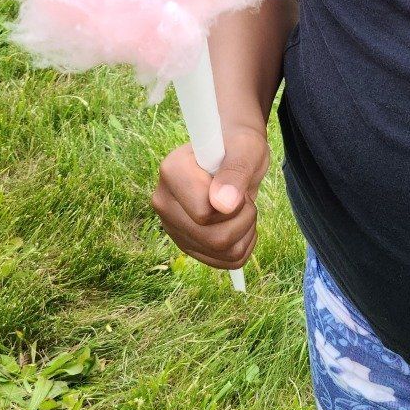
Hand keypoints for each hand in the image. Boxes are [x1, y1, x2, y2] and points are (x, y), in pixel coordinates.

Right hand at [150, 124, 268, 270]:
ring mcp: (172, 226)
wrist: (234, 155)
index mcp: (171, 172)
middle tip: (243, 196)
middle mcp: (164, 202)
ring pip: (222, 252)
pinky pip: (225, 262)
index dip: (233, 202)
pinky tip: (239, 224)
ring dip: (245, 231)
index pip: (204, 213)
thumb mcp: (246, 149)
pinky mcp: (186, 244)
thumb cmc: (238, 147)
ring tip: (241, 207)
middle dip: (244, 219)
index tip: (235, 179)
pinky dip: (243, 245)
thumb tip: (223, 205)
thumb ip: (235, 172)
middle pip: (213, 238)